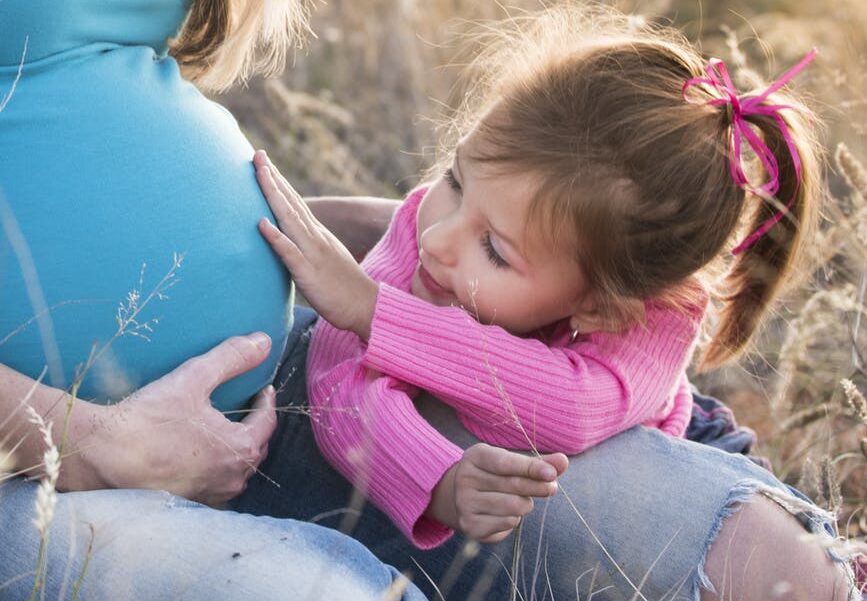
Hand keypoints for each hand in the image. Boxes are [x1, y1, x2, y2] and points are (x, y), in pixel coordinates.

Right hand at [78, 333, 277, 504]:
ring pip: (236, 471)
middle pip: (256, 448)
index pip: (267, 422)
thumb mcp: (194, 378)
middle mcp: (231, 479)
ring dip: (237, 450)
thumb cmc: (149, 419)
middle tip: (248, 407)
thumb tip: (263, 342)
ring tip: (226, 430)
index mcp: (240, 449)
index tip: (262, 389)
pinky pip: (214, 484)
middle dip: (255, 426)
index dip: (266, 402)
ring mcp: (210, 495)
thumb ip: (231, 358)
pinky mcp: (187, 502)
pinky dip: (215, 468)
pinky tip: (200, 456)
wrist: (102, 456)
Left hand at [254, 150, 378, 340]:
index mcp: (317, 235)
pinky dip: (276, 237)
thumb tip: (290, 240)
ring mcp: (313, 253)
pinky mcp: (309, 273)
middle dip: (273, 177)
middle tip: (257, 154)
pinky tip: (261, 224)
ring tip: (259, 173)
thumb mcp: (324, 260)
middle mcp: (315, 238)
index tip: (263, 162)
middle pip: (291, 202)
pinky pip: (290, 253)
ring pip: (289, 219)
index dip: (279, 182)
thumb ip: (308, 247)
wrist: (367, 307)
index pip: (295, 203)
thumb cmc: (344, 288)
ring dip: (273, 195)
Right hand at [427, 443, 568, 543]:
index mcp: (475, 456)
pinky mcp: (470, 525)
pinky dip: (515, 519)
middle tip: (552, 488)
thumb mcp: (513, 464)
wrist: (465, 498)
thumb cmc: (496, 476)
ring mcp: (465, 503)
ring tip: (521, 500)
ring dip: (525, 504)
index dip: (531, 468)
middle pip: (512, 485)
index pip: (505, 463)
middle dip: (538, 487)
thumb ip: (538, 463)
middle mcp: (465, 478)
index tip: (552, 473)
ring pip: (513, 506)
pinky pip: (507, 523)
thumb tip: (563, 461)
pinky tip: (508, 513)